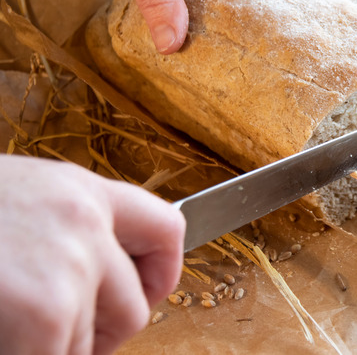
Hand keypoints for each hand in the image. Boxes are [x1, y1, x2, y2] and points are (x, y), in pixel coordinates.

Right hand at [0, 155, 184, 354]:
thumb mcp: (14, 206)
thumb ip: (61, 235)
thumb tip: (92, 286)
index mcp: (79, 192)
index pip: (166, 229)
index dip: (160, 273)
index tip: (143, 294)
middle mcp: (85, 224)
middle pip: (134, 307)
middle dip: (98, 338)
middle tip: (51, 338)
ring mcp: (68, 268)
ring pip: (90, 347)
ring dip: (53, 351)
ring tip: (11, 323)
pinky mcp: (45, 312)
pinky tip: (8, 333)